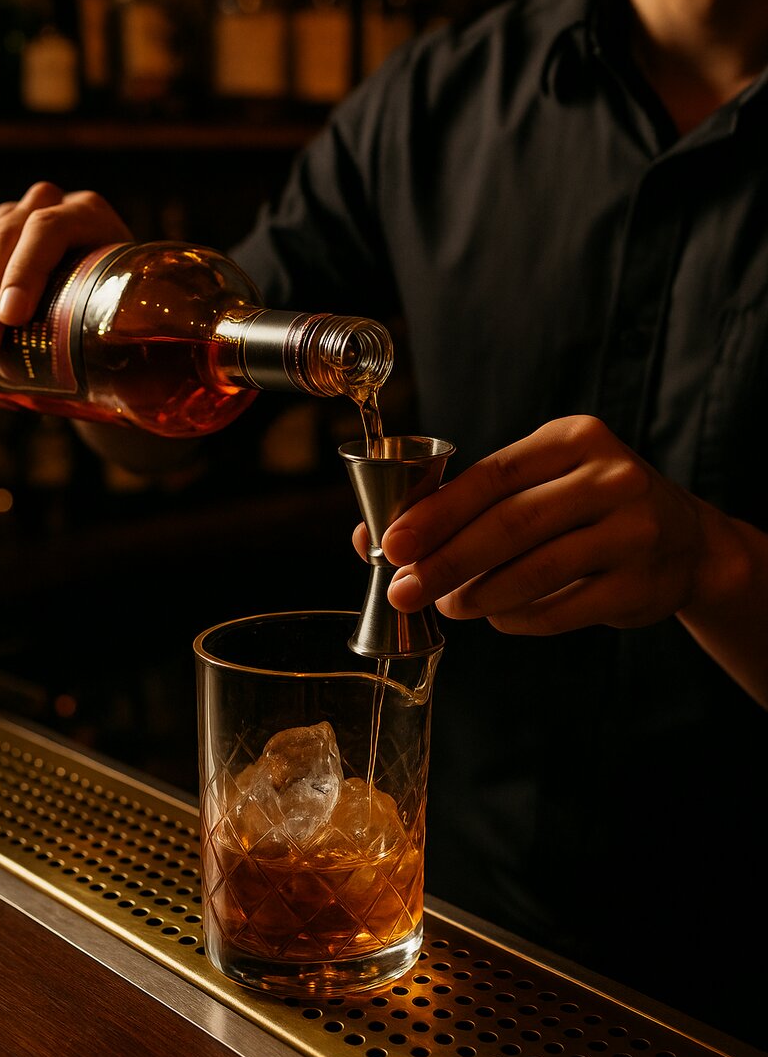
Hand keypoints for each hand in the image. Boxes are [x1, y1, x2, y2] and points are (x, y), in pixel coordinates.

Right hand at [0, 181, 131, 354]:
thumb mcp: (138, 313)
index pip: (48, 229)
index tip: (12, 317)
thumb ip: (139, 329)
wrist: (114, 309)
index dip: (25, 271)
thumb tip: (147, 383)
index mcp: (88, 215)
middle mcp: (47, 207)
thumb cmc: (132, 318)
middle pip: (4, 236)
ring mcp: (14, 219)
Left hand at [379, 414, 708, 634]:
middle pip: (510, 525)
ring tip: (447, 605)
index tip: (389, 545)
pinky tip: (495, 616)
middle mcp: (610, 477)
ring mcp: (633, 531)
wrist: (687, 543)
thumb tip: (368, 538)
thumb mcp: (540, 482)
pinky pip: (560, 609)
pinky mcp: (640, 583)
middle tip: (402, 590)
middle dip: (446, 562)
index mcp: (574, 438)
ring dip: (477, 595)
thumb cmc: (587, 508)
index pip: (492, 474)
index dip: (436, 513)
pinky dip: (517, 618)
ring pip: (534, 571)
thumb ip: (464, 504)